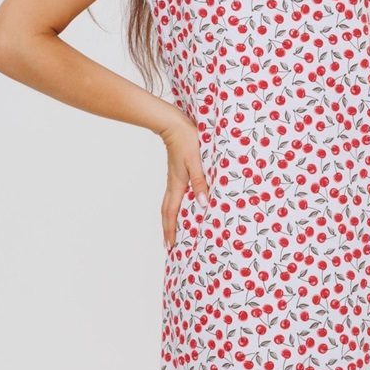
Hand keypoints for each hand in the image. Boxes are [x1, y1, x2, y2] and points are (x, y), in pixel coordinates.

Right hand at [158, 112, 209, 250]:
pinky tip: (179, 206)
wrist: (174, 124)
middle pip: (167, 212)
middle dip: (167, 229)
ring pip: (168, 204)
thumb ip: (200, 182)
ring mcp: (173, 178)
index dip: (171, 229)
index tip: (169, 245)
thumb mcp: (197, 162)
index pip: (171, 213)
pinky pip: (173, 195)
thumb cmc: (188, 140)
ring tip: (171, 230)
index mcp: (178, 184)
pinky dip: (173, 206)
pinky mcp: (176, 172)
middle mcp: (173, 184)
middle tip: (167, 245)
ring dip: (168, 219)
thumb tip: (202, 204)